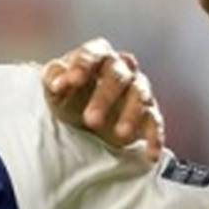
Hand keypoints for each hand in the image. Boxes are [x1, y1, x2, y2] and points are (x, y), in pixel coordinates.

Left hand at [43, 37, 164, 161]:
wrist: (81, 116)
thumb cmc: (67, 93)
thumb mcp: (54, 85)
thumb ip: (54, 77)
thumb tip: (57, 82)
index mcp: (98, 55)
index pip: (93, 53)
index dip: (83, 66)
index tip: (72, 81)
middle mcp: (122, 69)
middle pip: (118, 76)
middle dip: (105, 97)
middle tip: (90, 120)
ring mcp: (138, 90)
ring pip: (140, 95)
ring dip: (131, 115)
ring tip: (120, 134)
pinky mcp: (147, 114)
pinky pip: (155, 123)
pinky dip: (154, 137)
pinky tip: (151, 154)